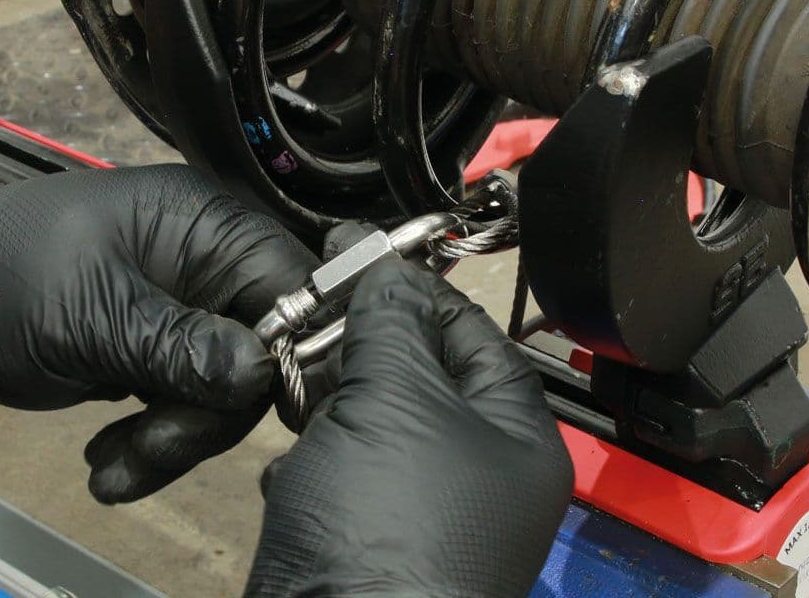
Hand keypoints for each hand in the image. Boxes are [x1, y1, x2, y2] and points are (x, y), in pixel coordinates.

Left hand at [0, 163, 316, 499]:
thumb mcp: (89, 319)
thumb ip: (181, 347)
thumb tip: (262, 372)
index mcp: (203, 225)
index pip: (292, 284)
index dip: (294, 349)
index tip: (271, 411)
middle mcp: (205, 257)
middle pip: (260, 348)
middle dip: (207, 413)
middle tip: (150, 447)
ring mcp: (182, 301)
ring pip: (222, 385)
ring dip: (174, 436)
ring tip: (115, 463)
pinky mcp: (159, 339)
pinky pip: (185, 395)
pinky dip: (155, 433)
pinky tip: (111, 454)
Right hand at [244, 260, 572, 597]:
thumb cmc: (388, 523)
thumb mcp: (395, 401)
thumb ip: (393, 325)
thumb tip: (389, 272)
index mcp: (514, 437)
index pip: (471, 335)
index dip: (413, 292)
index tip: (356, 259)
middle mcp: (481, 476)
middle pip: (421, 380)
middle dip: (363, 355)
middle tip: (312, 325)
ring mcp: (427, 517)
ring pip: (375, 431)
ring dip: (332, 412)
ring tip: (300, 403)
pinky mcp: (374, 549)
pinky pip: (347, 485)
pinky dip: (316, 471)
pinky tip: (294, 478)